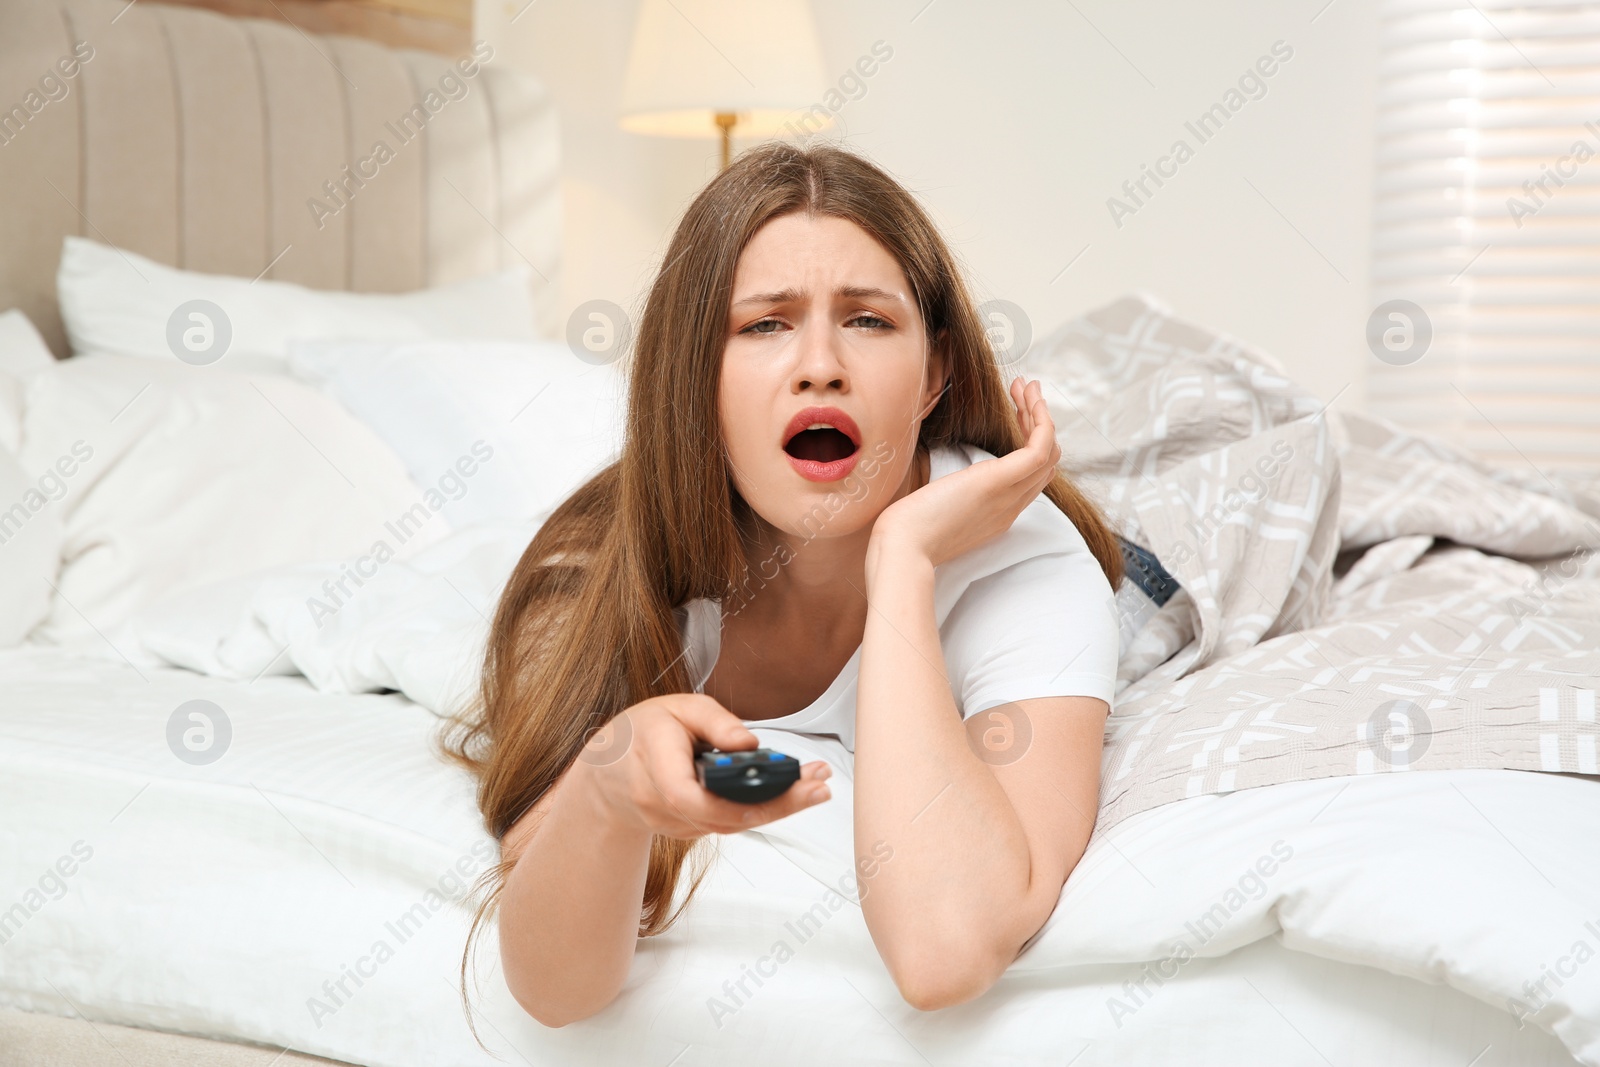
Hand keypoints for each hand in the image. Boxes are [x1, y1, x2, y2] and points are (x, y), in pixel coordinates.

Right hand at [576, 693, 832, 839]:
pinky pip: (726, 823)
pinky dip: (759, 809)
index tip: (781, 784)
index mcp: (653, 764)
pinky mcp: (687, 831)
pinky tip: (790, 792)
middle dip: (776, 804)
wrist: (606, 774)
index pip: (689, 795)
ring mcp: (673, 824)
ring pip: (729, 823)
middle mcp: (659, 803)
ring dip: (777, 807)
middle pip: (722, 816)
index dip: (735, 799)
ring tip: (816, 784)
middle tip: (819, 786)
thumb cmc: (642, 733)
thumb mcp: (675, 708)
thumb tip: (751, 744)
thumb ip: (714, 722)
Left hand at [870, 377, 1059, 570]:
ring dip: (1040, 413)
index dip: (1029, 444)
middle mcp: (1010, 507)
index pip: (1031, 479)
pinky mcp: (1000, 481)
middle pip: (1045, 463)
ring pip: (1048, 451)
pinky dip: (1040, 419)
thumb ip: (946, 497)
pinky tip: (1026, 396)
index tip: (1015, 413)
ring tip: (1026, 385)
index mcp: (996, 515)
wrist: (901, 549)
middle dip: (1038, 422)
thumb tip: (939, 481)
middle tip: (1025, 391)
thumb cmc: (905, 532)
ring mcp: (1009, 495)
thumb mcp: (931, 511)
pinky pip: (1039, 447)